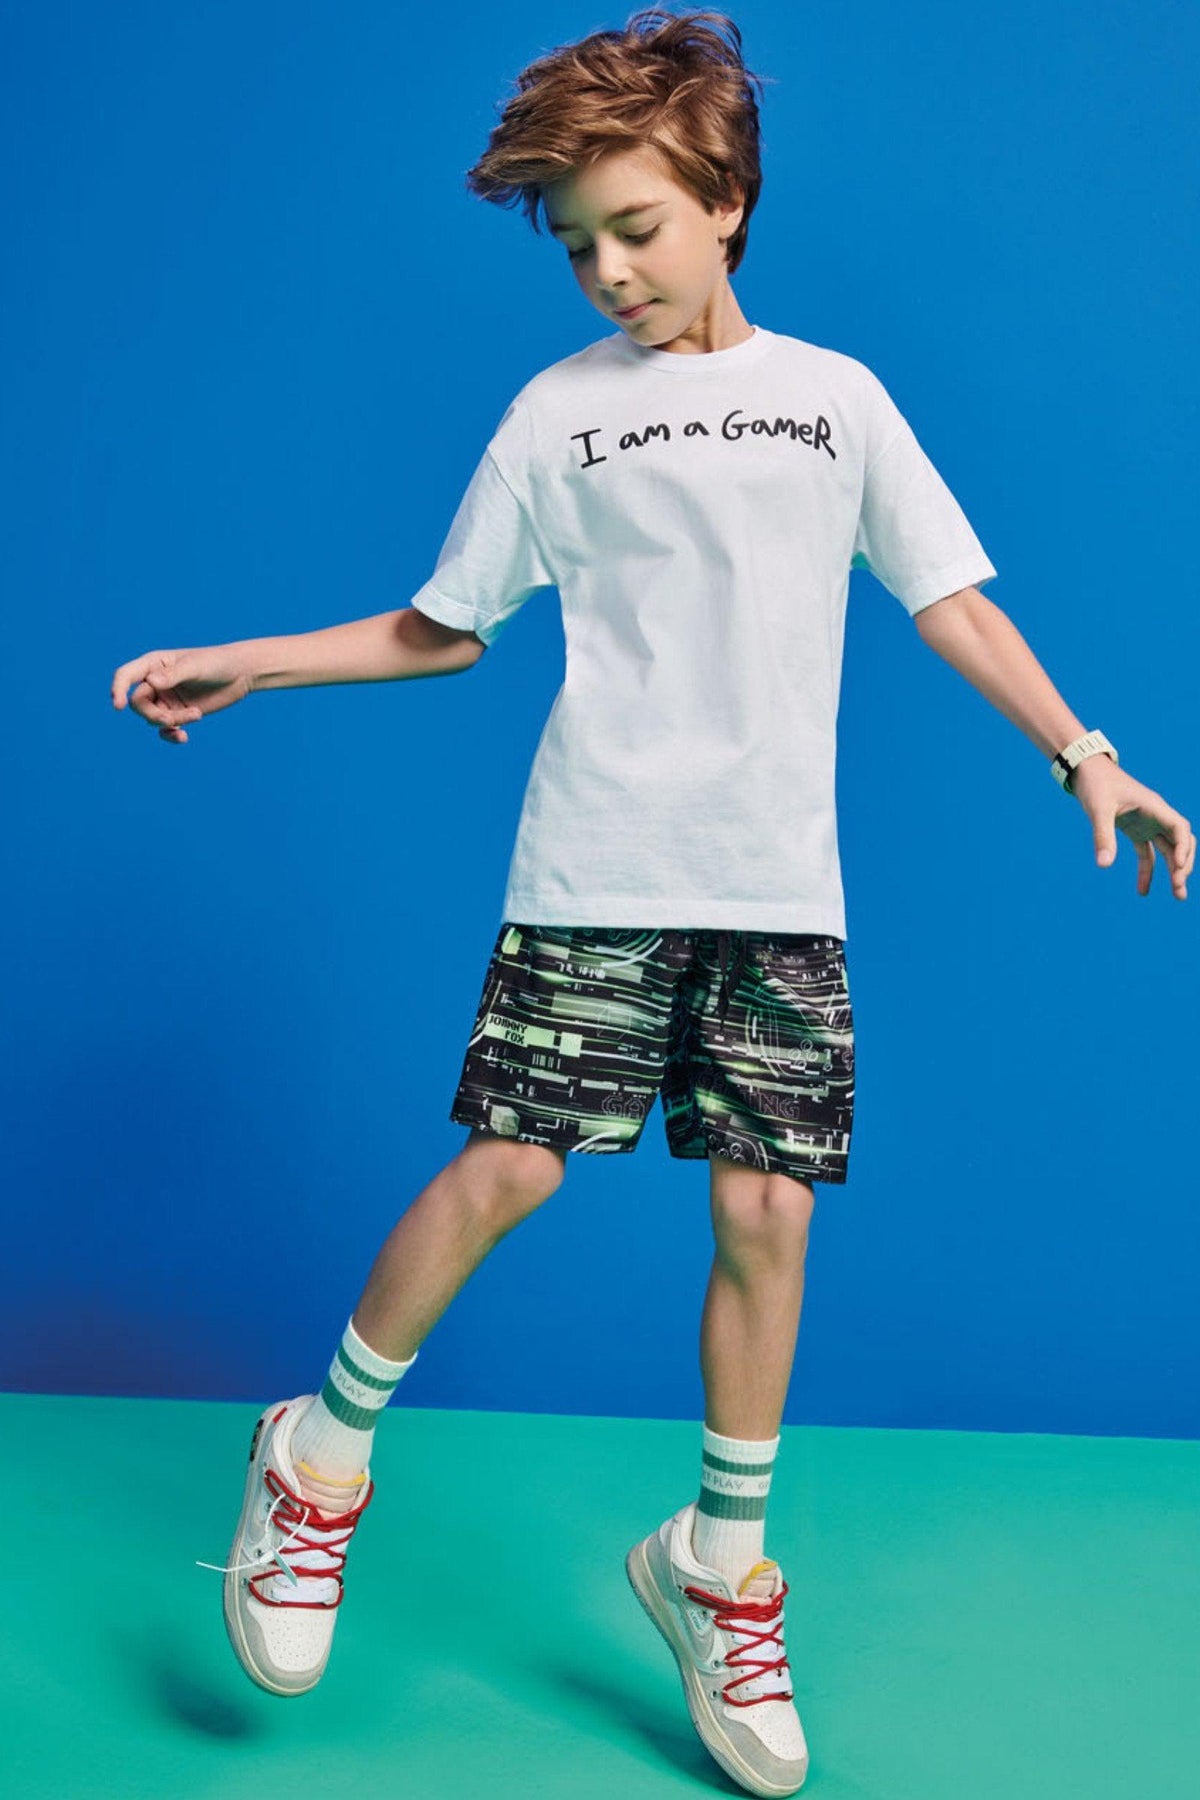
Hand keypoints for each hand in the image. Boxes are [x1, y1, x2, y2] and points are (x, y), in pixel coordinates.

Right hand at [110, 646, 253, 743]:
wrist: (240, 674)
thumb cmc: (217, 663)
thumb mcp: (195, 667)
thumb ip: (173, 675)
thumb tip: (150, 682)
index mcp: (153, 664)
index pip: (126, 676)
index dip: (118, 690)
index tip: (118, 706)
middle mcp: (155, 682)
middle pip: (139, 704)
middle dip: (153, 715)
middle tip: (172, 720)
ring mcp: (166, 699)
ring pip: (154, 718)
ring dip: (172, 722)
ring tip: (196, 714)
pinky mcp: (178, 713)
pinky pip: (165, 729)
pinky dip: (171, 735)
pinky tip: (184, 738)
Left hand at [1069, 754, 1193, 899]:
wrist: (1086, 771)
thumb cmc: (1095, 784)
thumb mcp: (1098, 809)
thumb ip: (1103, 836)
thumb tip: (1104, 865)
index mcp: (1154, 806)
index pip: (1179, 828)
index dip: (1184, 848)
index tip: (1178, 867)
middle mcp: (1156, 815)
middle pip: (1180, 842)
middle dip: (1183, 865)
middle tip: (1179, 889)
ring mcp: (1148, 823)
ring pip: (1168, 850)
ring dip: (1174, 871)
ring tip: (1178, 896)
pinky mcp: (1136, 830)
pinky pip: (1148, 853)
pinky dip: (1148, 871)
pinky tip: (1143, 891)